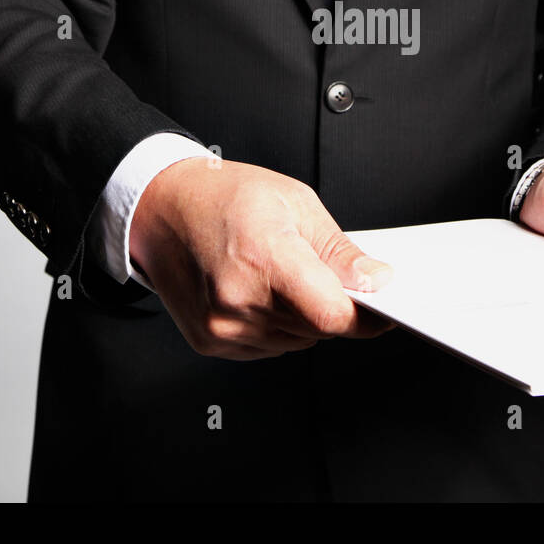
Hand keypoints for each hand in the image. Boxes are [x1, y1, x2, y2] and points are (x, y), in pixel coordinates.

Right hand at [130, 157, 394, 359]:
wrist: (162, 208)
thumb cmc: (224, 197)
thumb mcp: (296, 203)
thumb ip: (340, 252)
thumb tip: (376, 282)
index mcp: (264, 257)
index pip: (332, 314)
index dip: (366, 316)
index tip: (381, 310)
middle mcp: (238, 299)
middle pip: (319, 330)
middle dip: (331, 304)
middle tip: (316, 269)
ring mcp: (221, 326)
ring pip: (297, 341)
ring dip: (302, 316)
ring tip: (276, 273)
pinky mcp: (210, 342)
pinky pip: (269, 347)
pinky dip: (275, 324)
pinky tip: (258, 290)